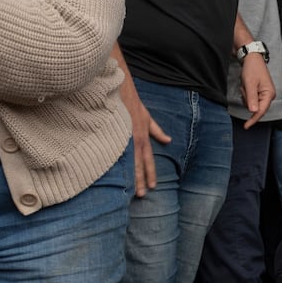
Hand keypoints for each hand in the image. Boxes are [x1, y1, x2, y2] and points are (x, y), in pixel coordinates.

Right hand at [117, 70, 169, 195]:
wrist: (119, 86)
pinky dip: (115, 162)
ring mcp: (124, 136)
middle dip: (140, 180)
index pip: (148, 159)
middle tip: (142, 196)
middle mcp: (135, 138)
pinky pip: (115, 150)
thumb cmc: (132, 101)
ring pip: (129, 160)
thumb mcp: (147, 116)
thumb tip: (168, 140)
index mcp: (142, 136)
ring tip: (130, 190)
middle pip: (139, 163)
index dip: (150, 173)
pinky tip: (113, 174)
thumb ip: (157, 130)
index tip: (153, 187)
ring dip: (130, 176)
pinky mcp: (113, 132)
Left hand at [239, 53, 274, 126]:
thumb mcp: (250, 84)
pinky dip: (246, 93)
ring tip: (246, 84)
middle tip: (245, 87)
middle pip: (255, 107)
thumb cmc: (252, 69)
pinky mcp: (260, 92)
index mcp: (269, 94)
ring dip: (246, 95)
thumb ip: (252, 98)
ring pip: (251, 103)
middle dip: (247, 99)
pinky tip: (246, 85)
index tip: (246, 126)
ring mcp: (264, 94)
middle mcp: (269, 95)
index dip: (253, 119)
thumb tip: (254, 111)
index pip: (261, 111)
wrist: (252, 59)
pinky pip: (251, 99)